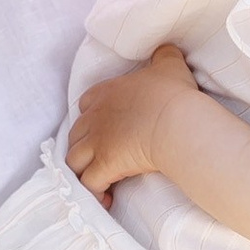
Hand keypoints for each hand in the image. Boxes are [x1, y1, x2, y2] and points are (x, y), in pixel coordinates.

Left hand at [68, 48, 192, 202]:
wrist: (176, 121)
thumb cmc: (172, 93)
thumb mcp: (169, 64)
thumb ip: (163, 55)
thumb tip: (165, 50)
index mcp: (106, 93)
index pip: (85, 104)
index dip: (91, 116)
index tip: (104, 126)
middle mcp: (95, 118)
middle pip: (76, 135)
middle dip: (83, 146)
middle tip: (100, 157)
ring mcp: (97, 143)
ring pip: (74, 161)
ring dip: (82, 171)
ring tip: (98, 181)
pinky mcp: (104, 166)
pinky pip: (88, 184)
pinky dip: (93, 193)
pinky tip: (105, 200)